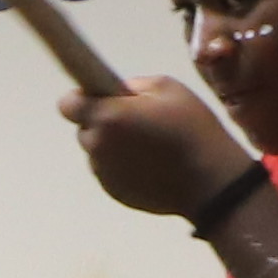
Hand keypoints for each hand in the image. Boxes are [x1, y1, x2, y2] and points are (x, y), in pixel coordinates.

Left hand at [66, 81, 260, 222]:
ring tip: (148, 145)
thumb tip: (117, 92)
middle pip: (84, 129)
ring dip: (113, 146)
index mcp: (108, 116)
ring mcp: (103, 173)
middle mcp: (98, 146)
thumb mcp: (168, 88)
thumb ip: (134, 85)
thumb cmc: (192, 128)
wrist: (210, 180)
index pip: (68, 104)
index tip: (98, 97)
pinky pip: (110, 172)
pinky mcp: (113, 192)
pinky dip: (123, 166)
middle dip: (103, 122)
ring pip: (98, 151)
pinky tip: (151, 164)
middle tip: (135, 121)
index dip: (81, 99)